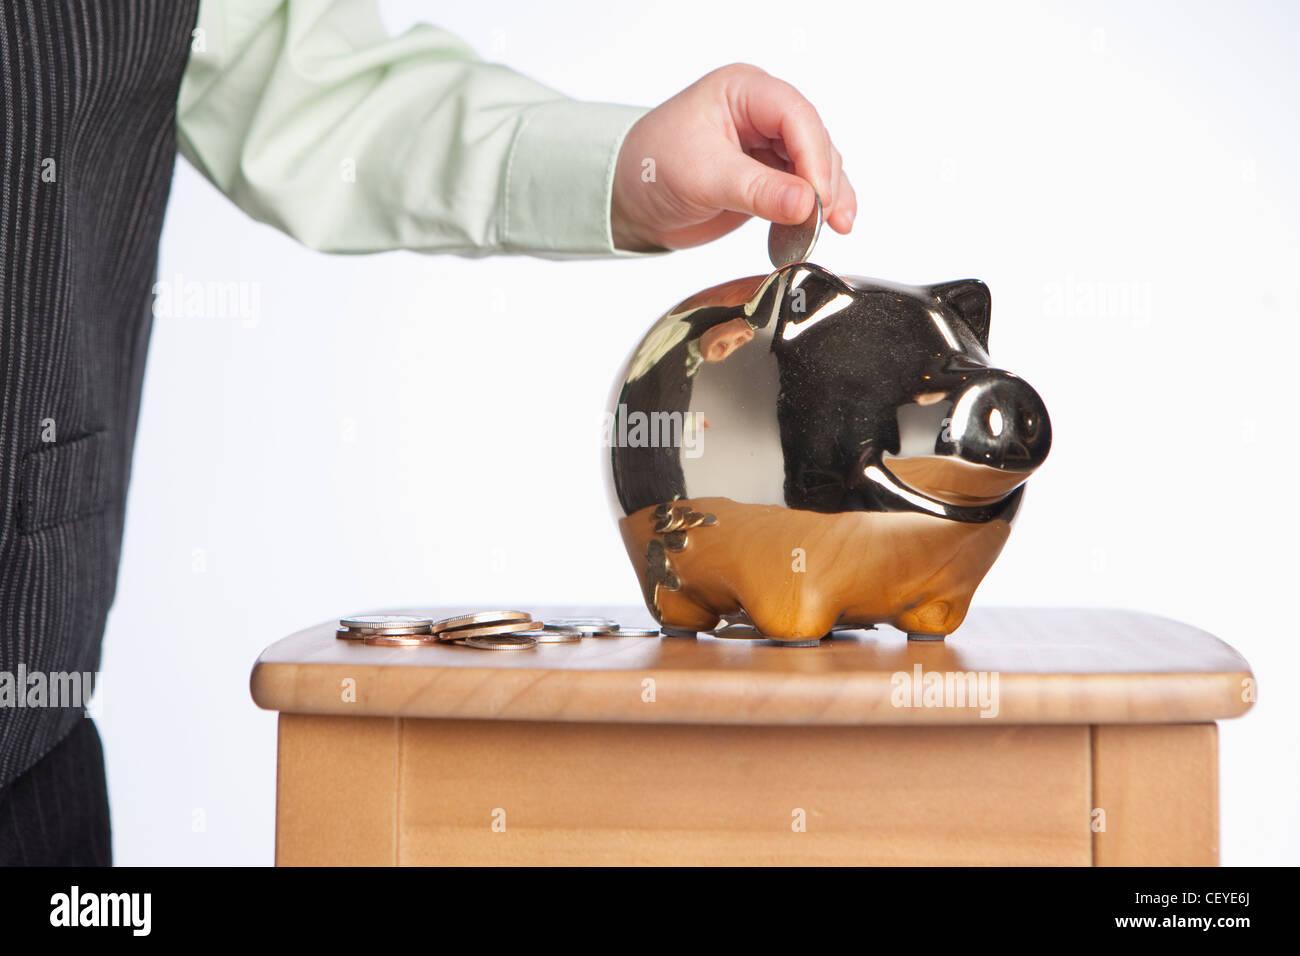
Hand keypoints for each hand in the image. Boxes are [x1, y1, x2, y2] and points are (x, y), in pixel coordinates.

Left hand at [611, 63, 855, 251]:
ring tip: (822, 230)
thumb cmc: (651, 170)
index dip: (813, 155)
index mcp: (742, 91)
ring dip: (826, 197)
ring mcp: (767, 144)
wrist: (629, 201)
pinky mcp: (769, 175)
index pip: (795, 115)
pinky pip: (804, 188)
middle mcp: (760, 112)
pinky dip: (814, 210)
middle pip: (813, 139)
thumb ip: (758, 191)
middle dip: (823, 180)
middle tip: (822, 220)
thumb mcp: (703, 178)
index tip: (818, 197)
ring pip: (816, 164)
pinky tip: (820, 229)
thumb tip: (807, 204)